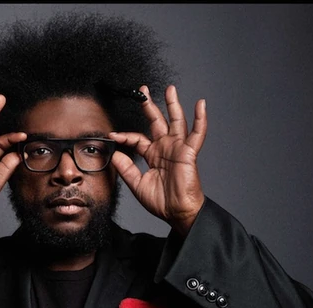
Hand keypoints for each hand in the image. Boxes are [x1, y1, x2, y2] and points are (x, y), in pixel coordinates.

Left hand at [109, 85, 206, 236]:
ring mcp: (177, 148)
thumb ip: (125, 168)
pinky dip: (200, 119)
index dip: (125, 135)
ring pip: (176, 121)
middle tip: (143, 90)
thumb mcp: (136, 184)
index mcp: (152, 155)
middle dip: (150, 105)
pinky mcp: (189, 153)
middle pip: (156, 122)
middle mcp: (165, 148)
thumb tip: (114, 154)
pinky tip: (200, 104)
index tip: (112, 135)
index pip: (137, 138)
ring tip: (170, 89)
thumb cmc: (160, 201)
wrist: (176, 212)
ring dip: (173, 105)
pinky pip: (197, 133)